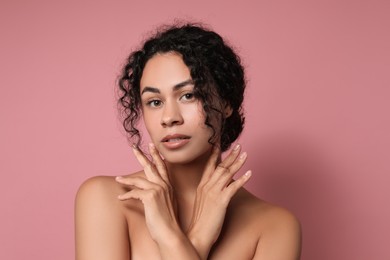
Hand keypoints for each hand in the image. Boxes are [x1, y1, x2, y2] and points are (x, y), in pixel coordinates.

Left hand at [115, 143, 178, 242]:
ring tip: (118, 178)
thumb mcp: (166, 204)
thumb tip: (149, 192)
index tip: (151, 146)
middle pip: (151, 166)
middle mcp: (165, 185)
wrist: (170, 232)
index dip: (156, 155)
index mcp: (169, 186)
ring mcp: (158, 189)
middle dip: (141, 156)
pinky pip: (134, 192)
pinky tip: (120, 198)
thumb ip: (160, 194)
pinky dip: (126, 195)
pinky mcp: (150, 196)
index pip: (162, 166)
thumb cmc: (167, 221)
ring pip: (138, 179)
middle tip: (133, 147)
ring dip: (126, 179)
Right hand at [186, 144, 251, 258]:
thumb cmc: (200, 221)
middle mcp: (207, 186)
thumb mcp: (201, 202)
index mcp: (201, 186)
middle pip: (220, 167)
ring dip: (238, 163)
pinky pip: (233, 187)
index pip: (209, 166)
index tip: (219, 144)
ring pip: (227, 174)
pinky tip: (250, 173)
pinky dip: (242, 179)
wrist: (197, 234)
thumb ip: (207, 192)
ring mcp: (214, 193)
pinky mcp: (221, 201)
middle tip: (238, 145)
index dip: (215, 154)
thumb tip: (214, 188)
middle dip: (230, 155)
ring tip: (245, 154)